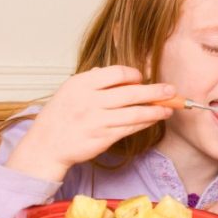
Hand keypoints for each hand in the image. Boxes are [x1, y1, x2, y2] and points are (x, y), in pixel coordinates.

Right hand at [6, 65, 175, 180]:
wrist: (46, 145)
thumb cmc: (61, 115)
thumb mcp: (71, 90)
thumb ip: (95, 80)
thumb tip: (123, 75)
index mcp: (82, 84)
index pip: (117, 73)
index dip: (134, 75)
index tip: (142, 78)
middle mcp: (90, 101)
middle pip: (131, 93)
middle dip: (156, 91)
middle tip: (171, 90)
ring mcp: (98, 120)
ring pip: (135, 113)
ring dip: (156, 110)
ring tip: (169, 108)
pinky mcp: (104, 137)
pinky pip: (131, 128)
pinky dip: (146, 123)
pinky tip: (155, 119)